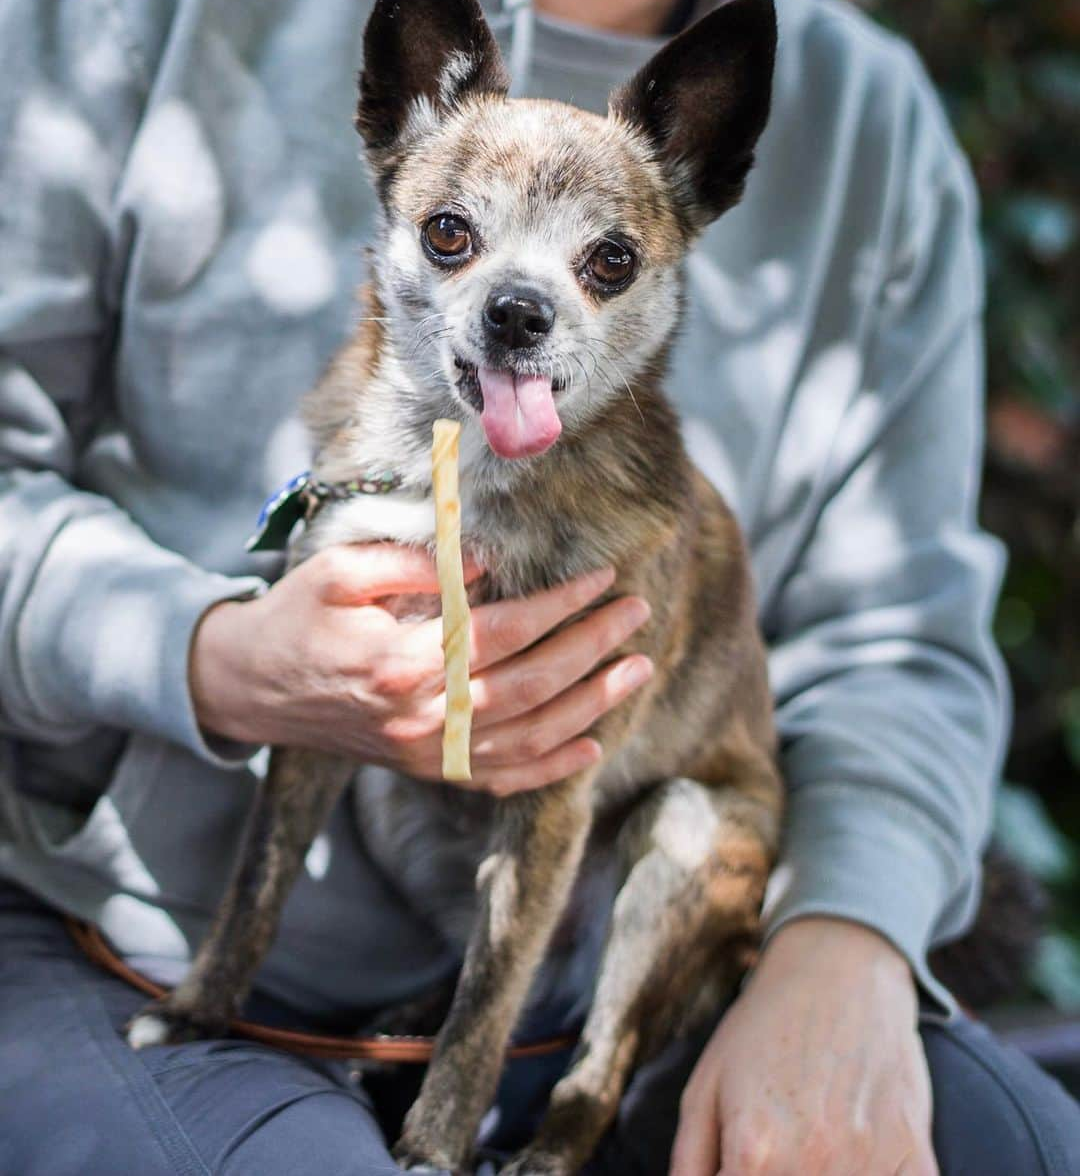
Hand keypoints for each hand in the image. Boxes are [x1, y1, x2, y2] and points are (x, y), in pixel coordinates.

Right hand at [189, 543, 652, 794]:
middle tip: (636, 613)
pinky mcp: (425, 769)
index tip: (600, 576)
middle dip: (592, 649)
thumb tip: (488, 562)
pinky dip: (552, 768)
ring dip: (591, 705)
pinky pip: (500, 780)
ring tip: (636, 669)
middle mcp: (419, 715)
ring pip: (527, 739)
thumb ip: (417, 565)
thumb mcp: (342, 571)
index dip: (558, 606)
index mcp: (399, 660)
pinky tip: (593, 745)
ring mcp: (424, 752)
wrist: (251, 686)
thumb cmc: (297, 616)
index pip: (501, 633)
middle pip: (528, 687)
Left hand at [671, 917, 937, 1175]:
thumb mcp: (704, 1089)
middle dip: (773, 1173)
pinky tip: (856, 1153)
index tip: (739, 1161)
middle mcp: (814, 1169)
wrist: (841, 970)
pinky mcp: (917, 1162)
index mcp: (754, 1155)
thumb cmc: (765, 1029)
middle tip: (777, 1141)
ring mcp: (871, 1168)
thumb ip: (690, 1165)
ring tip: (813, 1138)